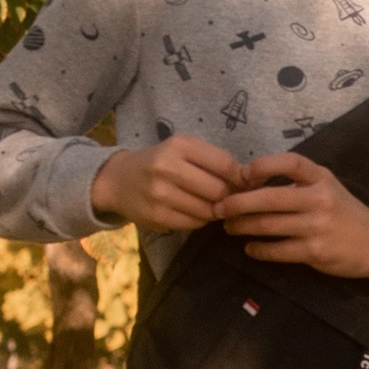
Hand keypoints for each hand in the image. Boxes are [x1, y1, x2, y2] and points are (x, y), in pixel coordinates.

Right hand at [91, 136, 245, 230]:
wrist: (118, 181)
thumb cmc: (158, 162)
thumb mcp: (182, 149)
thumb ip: (214, 160)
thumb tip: (249, 181)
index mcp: (178, 145)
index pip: (225, 164)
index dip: (240, 178)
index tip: (243, 183)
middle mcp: (167, 167)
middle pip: (218, 190)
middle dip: (228, 197)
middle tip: (227, 198)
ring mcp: (160, 194)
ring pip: (208, 210)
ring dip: (214, 210)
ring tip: (209, 204)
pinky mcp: (156, 216)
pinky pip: (194, 223)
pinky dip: (200, 220)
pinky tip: (193, 211)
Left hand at [217, 156, 368, 287]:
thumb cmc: (344, 212)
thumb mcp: (326, 186)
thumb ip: (296, 183)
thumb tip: (249, 183)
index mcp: (321, 178)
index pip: (289, 162)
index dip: (261, 166)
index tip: (241, 175)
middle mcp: (319, 199)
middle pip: (269, 198)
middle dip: (236, 203)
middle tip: (218, 207)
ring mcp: (317, 226)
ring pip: (268, 225)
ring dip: (241, 226)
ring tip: (228, 226)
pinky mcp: (315, 251)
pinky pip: (277, 250)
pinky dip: (258, 249)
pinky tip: (249, 248)